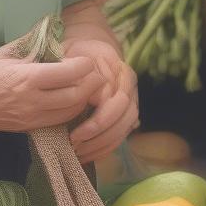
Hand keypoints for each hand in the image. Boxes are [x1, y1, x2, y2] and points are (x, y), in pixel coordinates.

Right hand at [0, 43, 105, 134]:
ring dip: (84, 98)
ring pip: (71, 111)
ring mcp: (31, 118)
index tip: (87, 59)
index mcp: (26, 78)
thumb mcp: (5, 52)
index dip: (84, 65)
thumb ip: (31, 41)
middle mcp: (32, 101)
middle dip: (91, 84)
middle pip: (76, 95)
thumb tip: (52, 26)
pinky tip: (71, 98)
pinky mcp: (30, 128)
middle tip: (95, 73)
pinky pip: (59, 121)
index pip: (68, 73)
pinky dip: (71, 110)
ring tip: (86, 85)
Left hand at [63, 39, 138, 163]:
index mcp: (121, 71)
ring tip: (78, 152)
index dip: (98, 119)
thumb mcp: (75, 56)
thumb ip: (81, 74)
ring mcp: (131, 102)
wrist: (89, 50)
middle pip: (125, 116)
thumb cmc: (77, 54)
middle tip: (74, 143)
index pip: (117, 101)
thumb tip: (93, 99)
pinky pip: (121, 136)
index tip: (74, 132)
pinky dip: (104, 149)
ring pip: (125, 128)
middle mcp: (130, 87)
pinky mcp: (126, 116)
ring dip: (102, 144)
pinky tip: (86, 156)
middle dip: (99, 135)